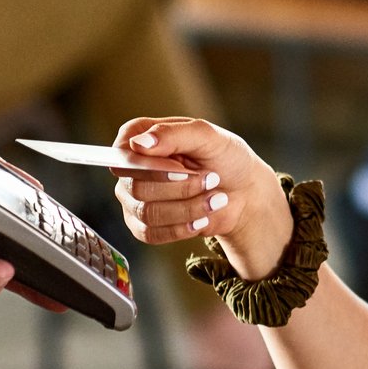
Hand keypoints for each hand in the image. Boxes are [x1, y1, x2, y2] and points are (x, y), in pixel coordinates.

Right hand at [111, 118, 293, 281]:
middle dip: (180, 187)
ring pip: (147, 212)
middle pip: (136, 186)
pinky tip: (201, 219)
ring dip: (187, 208)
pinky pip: (150, 234)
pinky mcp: (144, 225)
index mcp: (141, 136)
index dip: (149, 165)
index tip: (181, 167)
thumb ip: (173, 134)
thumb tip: (139, 143)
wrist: (244, 193)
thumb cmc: (226, 158)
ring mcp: (135, 198)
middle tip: (211, 179)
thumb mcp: (208, 137)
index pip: (123, 152)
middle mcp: (133, 167)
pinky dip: (181, 228)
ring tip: (214, 198)